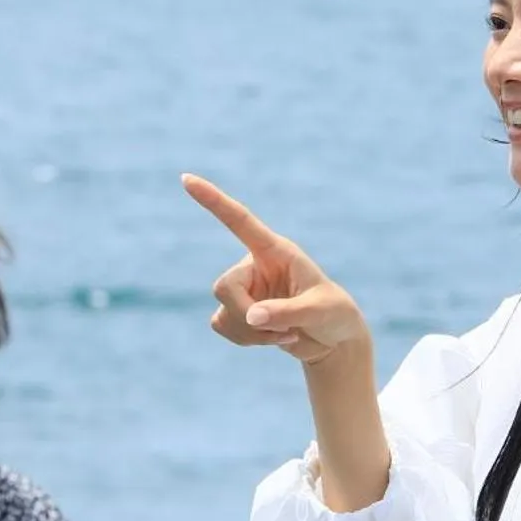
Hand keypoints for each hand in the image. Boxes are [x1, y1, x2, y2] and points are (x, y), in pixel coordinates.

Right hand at [182, 173, 368, 364]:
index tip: (186, 179)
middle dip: (245, 314)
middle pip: (224, 286)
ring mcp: (246, 289)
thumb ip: (287, 311)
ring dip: (252, 333)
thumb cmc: (334, 315)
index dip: (213, 200)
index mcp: (275, 250)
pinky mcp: (240, 313)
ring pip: (223, 311)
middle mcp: (255, 265)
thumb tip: (252, 316)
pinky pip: (223, 326)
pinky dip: (246, 340)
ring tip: (287, 333)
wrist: (334, 341)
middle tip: (279, 330)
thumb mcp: (319, 311)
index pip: (239, 220)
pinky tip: (274, 338)